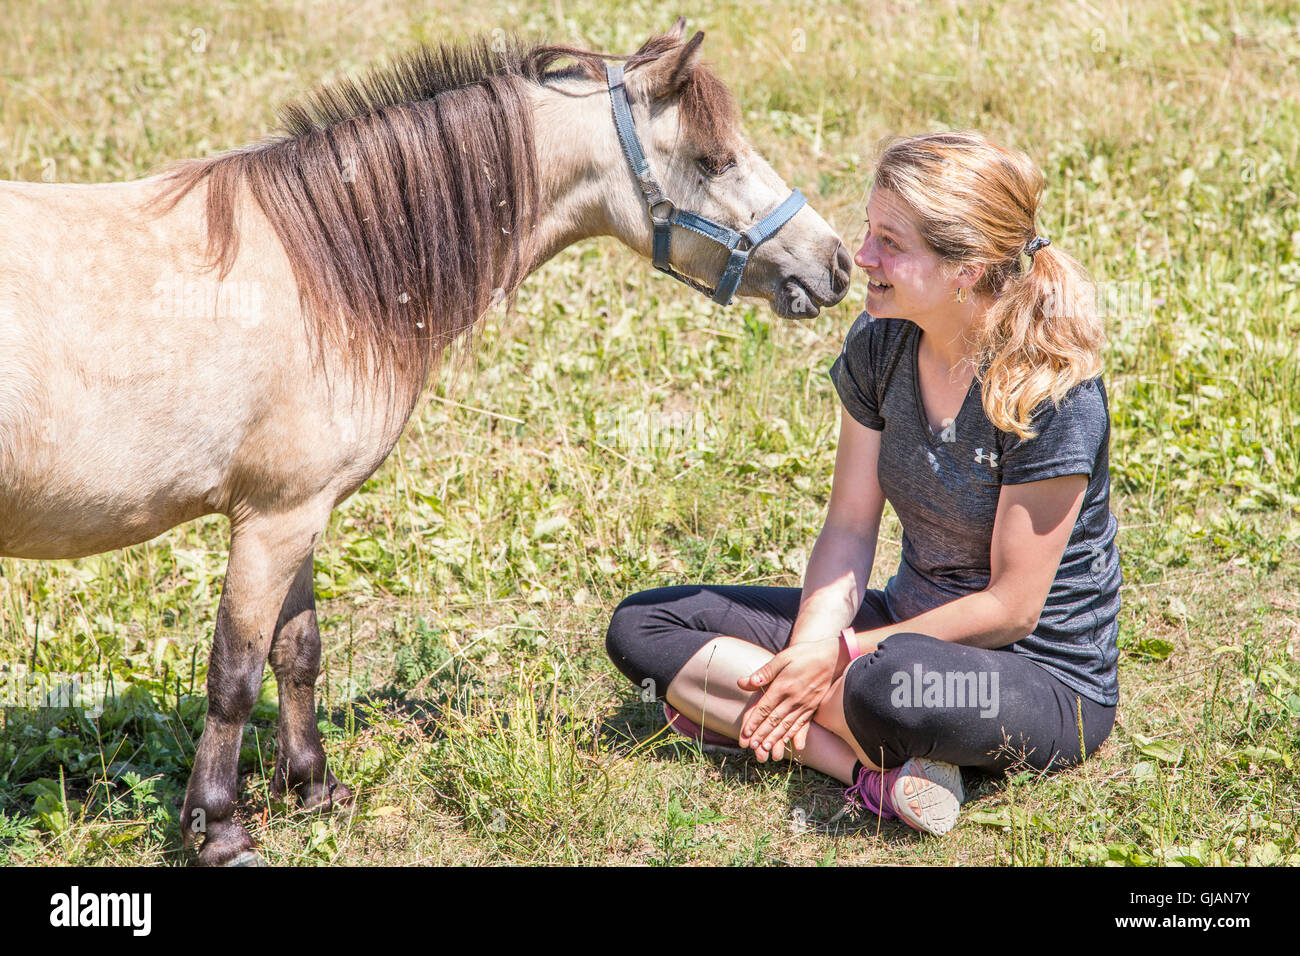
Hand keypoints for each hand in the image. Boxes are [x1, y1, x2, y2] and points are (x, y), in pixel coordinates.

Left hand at [736, 638, 842, 761]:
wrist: (833, 657)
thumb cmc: (805, 655)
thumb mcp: (783, 657)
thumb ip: (764, 672)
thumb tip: (743, 682)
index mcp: (783, 686)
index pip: (765, 708)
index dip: (754, 721)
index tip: (746, 733)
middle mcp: (794, 698)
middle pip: (775, 720)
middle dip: (762, 734)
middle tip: (753, 746)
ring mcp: (805, 704)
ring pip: (787, 725)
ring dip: (776, 738)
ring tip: (766, 749)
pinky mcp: (813, 707)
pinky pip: (802, 724)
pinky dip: (794, 735)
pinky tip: (790, 743)